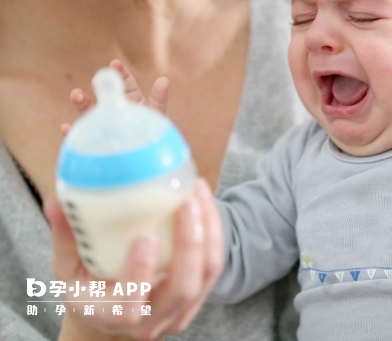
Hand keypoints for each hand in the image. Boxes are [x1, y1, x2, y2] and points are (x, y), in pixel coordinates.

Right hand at [47, 179, 223, 339]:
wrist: (113, 319)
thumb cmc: (89, 290)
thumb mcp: (68, 271)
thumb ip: (65, 239)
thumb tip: (55, 202)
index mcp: (113, 315)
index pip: (131, 305)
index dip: (140, 273)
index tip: (145, 237)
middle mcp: (151, 320)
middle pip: (182, 288)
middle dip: (190, 244)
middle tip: (186, 203)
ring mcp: (179, 311)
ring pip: (206, 274)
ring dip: (208, 231)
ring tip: (199, 192)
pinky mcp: (197, 296)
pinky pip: (214, 264)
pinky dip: (214, 232)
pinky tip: (205, 202)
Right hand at [60, 59, 168, 135]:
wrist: (146, 162)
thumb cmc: (153, 137)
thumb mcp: (156, 116)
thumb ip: (159, 99)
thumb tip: (164, 80)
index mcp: (131, 100)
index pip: (124, 82)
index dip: (120, 72)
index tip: (115, 64)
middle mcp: (114, 110)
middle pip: (104, 95)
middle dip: (98, 86)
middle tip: (96, 80)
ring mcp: (103, 125)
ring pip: (89, 112)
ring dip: (81, 103)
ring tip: (76, 95)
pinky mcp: (95, 142)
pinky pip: (82, 137)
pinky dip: (72, 133)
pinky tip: (66, 128)